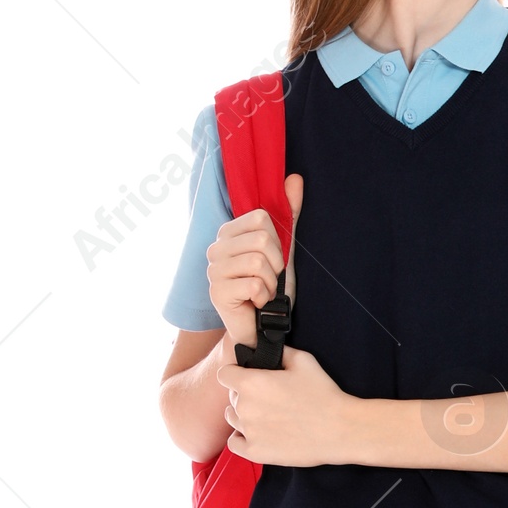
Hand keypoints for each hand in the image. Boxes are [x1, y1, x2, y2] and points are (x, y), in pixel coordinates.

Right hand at [206, 173, 304, 353]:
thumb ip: (288, 215)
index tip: (273, 261)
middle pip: (262, 239)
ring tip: (264, 292)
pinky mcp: (216, 292)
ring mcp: (212, 270)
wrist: (262, 328)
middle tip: (270, 279)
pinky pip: (254, 284)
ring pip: (258, 262)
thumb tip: (294, 179)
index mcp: (228, 233)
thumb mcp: (284, 249)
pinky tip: (257, 303)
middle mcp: (215, 248)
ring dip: (271, 282)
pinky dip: (265, 297)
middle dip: (277, 264)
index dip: (278, 243)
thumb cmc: (271, 288)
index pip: (262, 218)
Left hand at [217, 344, 355, 466]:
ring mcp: (248, 431)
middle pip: (232, 397)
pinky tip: (257, 433)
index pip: (225, 374)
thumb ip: (279, 352)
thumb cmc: (324, 395)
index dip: (236, 373)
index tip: (248, 377)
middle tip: (270, 399)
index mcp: (251, 382)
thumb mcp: (304, 361)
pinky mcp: (255, 452)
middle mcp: (244, 407)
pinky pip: (234, 443)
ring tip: (267, 416)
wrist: (340, 430)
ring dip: (244, 415)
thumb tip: (268, 349)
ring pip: (233, 419)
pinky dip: (242, 438)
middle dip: (246, 395)